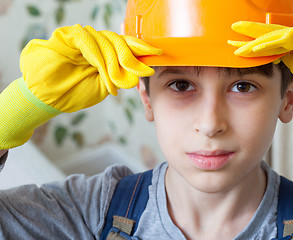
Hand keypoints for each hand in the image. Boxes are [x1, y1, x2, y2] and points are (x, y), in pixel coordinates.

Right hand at [0, 24, 161, 148]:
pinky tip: (101, 70)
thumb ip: (120, 77)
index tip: (156, 53)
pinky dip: (98, 57)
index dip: (140, 48)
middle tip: (142, 69)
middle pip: (119, 41)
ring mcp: (81, 38)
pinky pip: (89, 41)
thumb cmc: (74, 93)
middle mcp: (94, 43)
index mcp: (103, 54)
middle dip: (132, 56)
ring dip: (113, 62)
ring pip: (106, 41)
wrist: (48, 99)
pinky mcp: (68, 35)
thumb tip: (139, 72)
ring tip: (114, 79)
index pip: (124, 46)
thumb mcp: (104, 86)